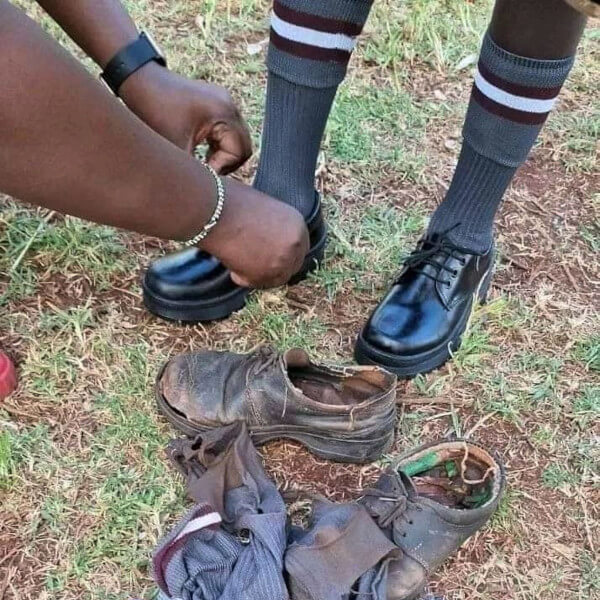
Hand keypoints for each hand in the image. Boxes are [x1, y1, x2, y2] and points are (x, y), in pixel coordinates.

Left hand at [119, 62, 251, 173]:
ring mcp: (225, 101)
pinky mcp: (216, 101)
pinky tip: (201, 150)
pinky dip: (218, 143)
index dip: (222, 168)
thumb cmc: (153, 109)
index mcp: (224, 113)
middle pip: (243, 147)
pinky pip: (228, 129)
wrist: (139, 78)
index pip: (239, 152)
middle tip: (207, 172)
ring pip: (237, 139)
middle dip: (227, 163)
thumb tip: (206, 194)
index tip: (203, 174)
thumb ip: (194, 170)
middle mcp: (230, 104)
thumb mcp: (174, 145)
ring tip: (203, 162)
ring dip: (223, 154)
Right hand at [201, 179, 309, 288]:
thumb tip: (267, 238)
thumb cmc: (231, 203)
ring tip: (239, 264)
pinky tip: (232, 269)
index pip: (300, 247)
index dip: (285, 252)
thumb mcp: (264, 208)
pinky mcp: (264, 275)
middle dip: (275, 266)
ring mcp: (282, 262)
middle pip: (292, 265)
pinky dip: (243, 278)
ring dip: (259, 274)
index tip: (271, 255)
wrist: (214, 211)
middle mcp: (295, 244)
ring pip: (275, 278)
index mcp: (298, 224)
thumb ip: (274, 226)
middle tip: (256, 265)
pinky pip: (256, 283)